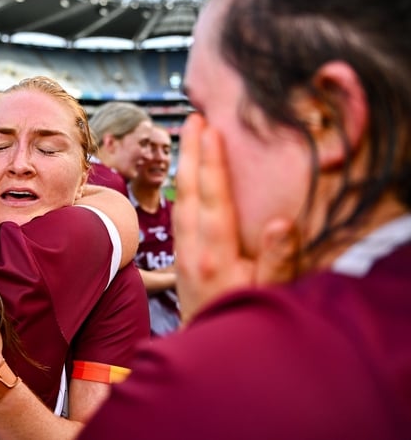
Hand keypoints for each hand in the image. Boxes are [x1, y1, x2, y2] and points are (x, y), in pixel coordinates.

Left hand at [173, 114, 296, 321]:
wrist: (207, 346)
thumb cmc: (244, 316)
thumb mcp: (269, 292)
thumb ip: (277, 259)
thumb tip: (283, 223)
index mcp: (215, 253)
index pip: (214, 198)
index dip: (213, 162)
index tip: (212, 130)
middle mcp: (193, 247)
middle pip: (190, 192)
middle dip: (193, 152)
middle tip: (195, 117)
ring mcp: (183, 251)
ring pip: (180, 199)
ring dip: (185, 165)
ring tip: (190, 136)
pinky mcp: (181, 255)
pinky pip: (179, 212)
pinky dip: (184, 187)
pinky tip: (188, 174)